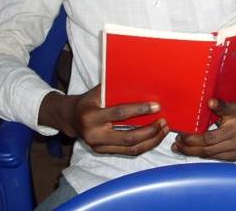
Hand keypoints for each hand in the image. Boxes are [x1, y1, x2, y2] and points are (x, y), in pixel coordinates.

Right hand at [41, 85, 168, 155]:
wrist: (70, 118)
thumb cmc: (88, 100)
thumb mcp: (98, 91)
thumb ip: (116, 89)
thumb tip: (143, 82)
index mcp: (91, 116)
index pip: (120, 113)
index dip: (140, 110)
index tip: (157, 107)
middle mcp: (94, 135)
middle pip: (128, 137)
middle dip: (150, 131)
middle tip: (164, 122)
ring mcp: (98, 147)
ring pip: (131, 149)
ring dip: (151, 141)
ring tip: (163, 130)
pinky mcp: (103, 152)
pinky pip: (128, 152)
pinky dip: (144, 145)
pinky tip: (154, 137)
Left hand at [172, 99, 235, 160]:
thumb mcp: (234, 106)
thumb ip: (222, 106)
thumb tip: (210, 102)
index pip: (210, 136)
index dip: (193, 137)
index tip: (180, 133)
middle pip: (208, 148)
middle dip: (189, 146)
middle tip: (177, 141)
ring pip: (210, 154)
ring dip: (193, 152)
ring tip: (179, 147)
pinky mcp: (235, 158)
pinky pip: (215, 157)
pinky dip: (202, 154)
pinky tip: (192, 150)